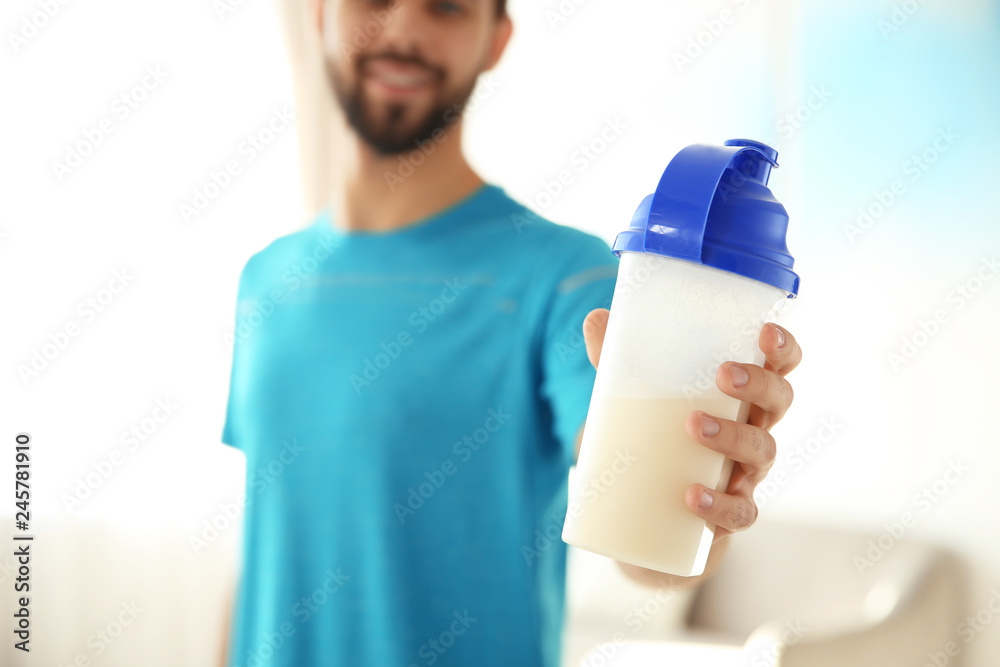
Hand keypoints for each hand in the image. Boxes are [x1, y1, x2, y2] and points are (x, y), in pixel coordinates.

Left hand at [580, 308, 801, 559]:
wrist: (647, 508)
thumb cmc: (656, 433)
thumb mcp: (637, 394)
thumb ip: (618, 359)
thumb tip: (596, 318)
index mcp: (743, 393)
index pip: (780, 365)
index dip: (784, 348)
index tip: (765, 332)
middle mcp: (756, 427)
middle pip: (780, 401)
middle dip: (758, 385)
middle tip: (722, 375)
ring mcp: (748, 472)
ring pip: (762, 452)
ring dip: (733, 436)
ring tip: (694, 425)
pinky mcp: (731, 513)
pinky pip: (740, 512)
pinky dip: (720, 506)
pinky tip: (694, 497)